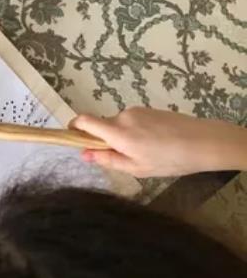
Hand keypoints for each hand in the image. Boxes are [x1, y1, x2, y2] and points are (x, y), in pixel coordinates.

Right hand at [70, 107, 246, 177]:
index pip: (84, 121)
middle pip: (101, 126)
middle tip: (124, 159)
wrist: (204, 141)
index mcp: (118, 133)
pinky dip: (135, 132)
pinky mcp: (148, 109)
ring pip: (118, 125)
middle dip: (105, 141)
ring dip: (122, 138)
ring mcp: (136, 111)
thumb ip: (108, 160)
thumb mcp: (137, 168)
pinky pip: (131, 121)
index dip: (73, 128)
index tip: (72, 138)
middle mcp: (123, 117)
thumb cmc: (170, 160)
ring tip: (146, 153)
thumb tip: (85, 154)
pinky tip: (155, 144)